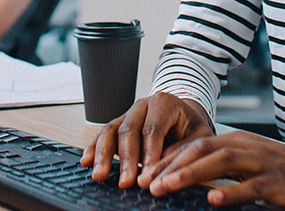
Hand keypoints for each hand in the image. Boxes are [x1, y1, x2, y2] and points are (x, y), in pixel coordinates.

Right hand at [80, 93, 213, 188]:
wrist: (185, 117)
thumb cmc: (192, 129)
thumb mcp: (199, 138)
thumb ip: (182, 153)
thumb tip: (163, 175)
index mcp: (165, 103)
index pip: (153, 129)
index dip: (149, 154)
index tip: (146, 176)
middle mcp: (143, 105)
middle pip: (129, 130)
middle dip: (126, 159)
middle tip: (125, 182)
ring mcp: (128, 113)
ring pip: (110, 131)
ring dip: (104, 155)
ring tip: (100, 176)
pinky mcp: (118, 124)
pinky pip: (102, 134)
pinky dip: (93, 148)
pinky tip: (86, 162)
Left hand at [143, 132, 284, 209]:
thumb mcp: (251, 162)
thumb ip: (224, 166)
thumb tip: (189, 177)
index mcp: (236, 141)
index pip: (194, 145)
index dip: (168, 159)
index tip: (145, 174)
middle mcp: (245, 147)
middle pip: (201, 149)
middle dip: (170, 165)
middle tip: (146, 183)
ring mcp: (261, 164)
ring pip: (220, 163)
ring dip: (189, 174)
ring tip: (166, 187)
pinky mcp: (277, 182)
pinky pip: (251, 186)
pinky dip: (231, 192)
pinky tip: (213, 199)